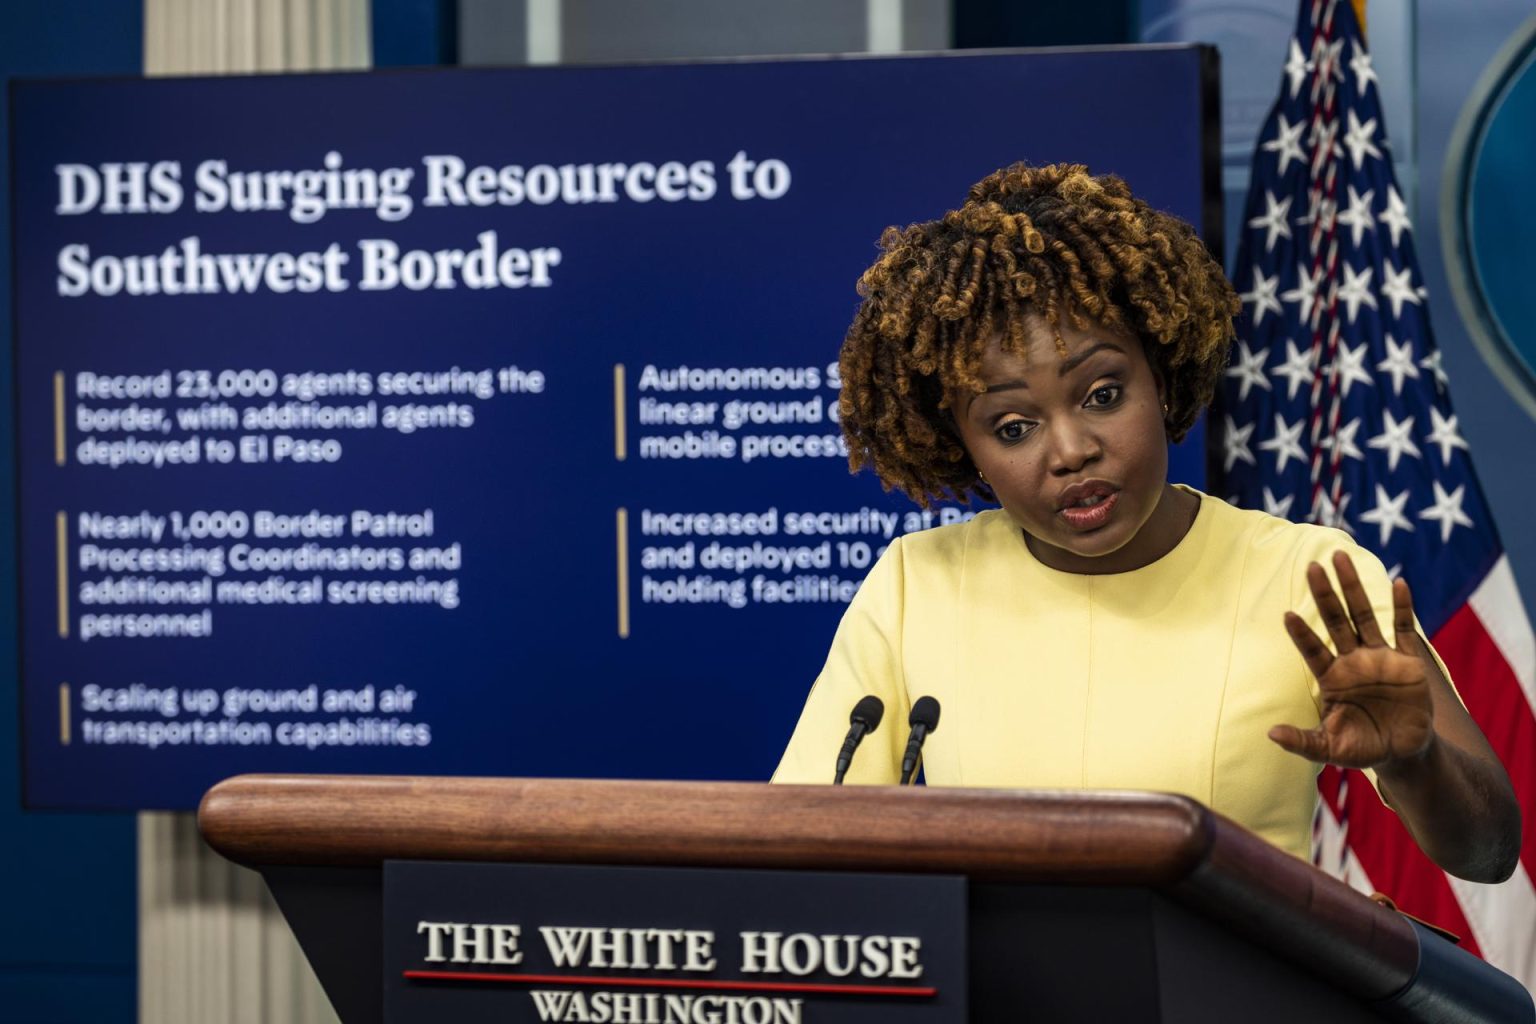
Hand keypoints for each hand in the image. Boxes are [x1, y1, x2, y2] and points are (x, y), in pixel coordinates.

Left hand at [1269, 550, 1434, 769]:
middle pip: (1335, 620)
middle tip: (1312, 564)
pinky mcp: (1408, 663)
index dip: (1301, 634)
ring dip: (1354, 588)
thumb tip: (1270, 733)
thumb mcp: (1330, 748)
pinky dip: (1402, 608)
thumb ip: (1303, 741)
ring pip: (1364, 616)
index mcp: (1331, 678)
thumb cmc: (1362, 747)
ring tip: (1341, 557)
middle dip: (1324, 594)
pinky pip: (1404, 630)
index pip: (1312, 650)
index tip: (1287, 614)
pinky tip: (1398, 582)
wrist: (1403, 752)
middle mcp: (1352, 661)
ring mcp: (1380, 658)